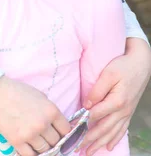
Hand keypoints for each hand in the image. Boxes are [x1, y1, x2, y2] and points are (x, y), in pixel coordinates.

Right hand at [0, 76, 70, 155]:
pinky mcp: (17, 141)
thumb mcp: (40, 96)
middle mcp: (43, 124)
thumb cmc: (19, 92)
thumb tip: (58, 126)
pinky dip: (32, 153)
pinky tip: (30, 146)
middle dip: (52, 139)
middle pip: (56, 141)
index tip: (59, 133)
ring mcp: (30, 134)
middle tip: (46, 135)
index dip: (63, 132)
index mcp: (51, 110)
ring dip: (43, 146)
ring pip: (45, 149)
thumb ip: (50, 111)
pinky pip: (31, 155)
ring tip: (37, 140)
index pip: (66, 130)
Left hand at [82, 38, 150, 154]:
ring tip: (89, 152)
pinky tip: (108, 146)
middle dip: (90, 139)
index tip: (71, 129)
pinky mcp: (129, 112)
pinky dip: (114, 139)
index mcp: (116, 101)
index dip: (82, 123)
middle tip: (77, 147)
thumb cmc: (123, 66)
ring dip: (100, 143)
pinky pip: (121, 130)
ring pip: (112, 132)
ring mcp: (127, 113)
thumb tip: (86, 104)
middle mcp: (123, 111)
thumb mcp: (108, 74)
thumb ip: (97, 89)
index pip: (96, 115)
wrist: (141, 64)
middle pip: (103, 128)